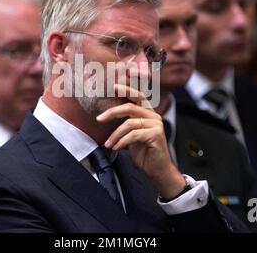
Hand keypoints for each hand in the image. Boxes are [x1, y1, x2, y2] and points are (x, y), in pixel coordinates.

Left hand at [96, 84, 185, 198]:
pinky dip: (122, 141)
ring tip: (108, 144)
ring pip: (129, 123)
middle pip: (129, 107)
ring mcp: (156, 125)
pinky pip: (134, 135)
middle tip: (99, 119)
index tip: (113, 86)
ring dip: (115, 134)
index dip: (126, 90)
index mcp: (148, 113)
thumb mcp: (131, 136)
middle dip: (112, 112)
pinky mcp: (156, 135)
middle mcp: (153, 116)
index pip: (137, 96)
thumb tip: (107, 116)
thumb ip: (125, 124)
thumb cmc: (144, 153)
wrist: (157, 170)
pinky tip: (117, 148)